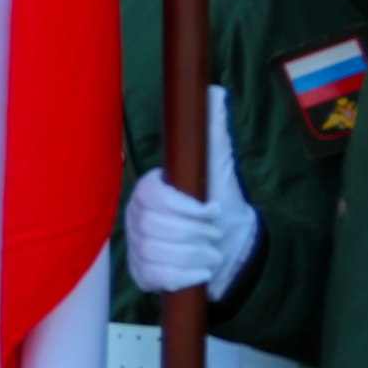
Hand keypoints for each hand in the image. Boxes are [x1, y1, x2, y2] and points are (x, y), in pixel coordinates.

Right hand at [123, 85, 259, 300]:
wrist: (231, 249)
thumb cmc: (221, 206)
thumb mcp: (218, 168)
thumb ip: (212, 132)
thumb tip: (212, 92)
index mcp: (149, 189)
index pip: (155, 197)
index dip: (186, 208)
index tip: (213, 211)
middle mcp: (135, 216)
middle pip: (158, 228)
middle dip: (197, 234)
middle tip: (216, 235)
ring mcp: (136, 245)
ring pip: (160, 253)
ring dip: (196, 256)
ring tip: (212, 253)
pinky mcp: (141, 272)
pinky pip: (159, 276)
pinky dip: (187, 275)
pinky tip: (200, 272)